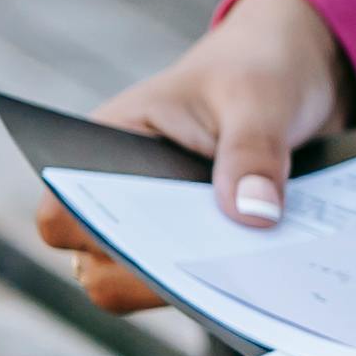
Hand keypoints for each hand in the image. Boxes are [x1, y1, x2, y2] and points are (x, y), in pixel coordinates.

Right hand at [37, 0, 353, 311]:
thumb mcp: (259, 98)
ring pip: (150, 286)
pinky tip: (272, 270)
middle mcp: (120, 196)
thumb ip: (253, 151)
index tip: (143, 237)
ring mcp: (159, 227)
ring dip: (195, 284)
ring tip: (250, 266)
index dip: (89, 237)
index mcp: (105, 147)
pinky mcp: (201, 247)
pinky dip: (231, 282)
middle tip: (211, 259)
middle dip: (150, 273)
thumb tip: (253, 217)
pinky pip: (203, 285)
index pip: (61, 215)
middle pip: (101, 270)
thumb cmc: (254, 69)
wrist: (295, 73)